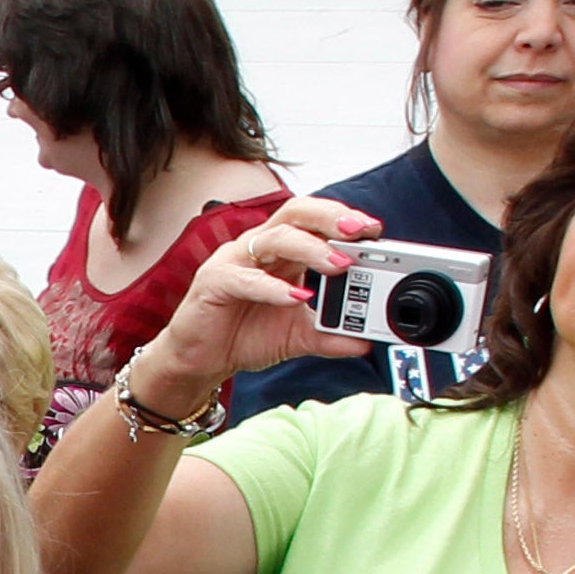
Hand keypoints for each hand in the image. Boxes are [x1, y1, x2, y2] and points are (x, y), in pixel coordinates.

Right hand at [131, 194, 380, 413]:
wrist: (200, 360)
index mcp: (282, 253)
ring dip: (311, 248)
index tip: (374, 232)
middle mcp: (259, 248)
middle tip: (359, 232)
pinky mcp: (214, 282)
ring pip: (274, 238)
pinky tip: (296, 297)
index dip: (345, 220)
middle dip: (331, 218)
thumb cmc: (241, 335)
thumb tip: (365, 343)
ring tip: (337, 264)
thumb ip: (331, 337)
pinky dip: (273, 286)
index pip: (316, 222)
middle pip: (296, 213)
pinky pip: (246, 277)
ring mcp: (235, 261)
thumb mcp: (298, 337)